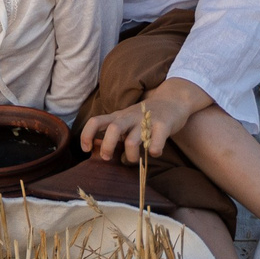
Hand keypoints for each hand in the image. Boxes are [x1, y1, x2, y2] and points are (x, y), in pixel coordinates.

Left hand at [81, 80, 210, 162]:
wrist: (173, 99)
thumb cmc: (146, 116)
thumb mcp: (126, 120)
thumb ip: (116, 134)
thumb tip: (106, 155)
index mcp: (118, 116)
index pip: (95, 121)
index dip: (86, 135)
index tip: (86, 150)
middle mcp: (130, 117)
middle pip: (112, 129)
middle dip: (107, 147)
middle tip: (107, 158)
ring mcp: (146, 121)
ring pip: (132, 141)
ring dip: (131, 156)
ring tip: (133, 159)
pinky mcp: (163, 125)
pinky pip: (155, 144)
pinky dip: (154, 152)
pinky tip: (154, 153)